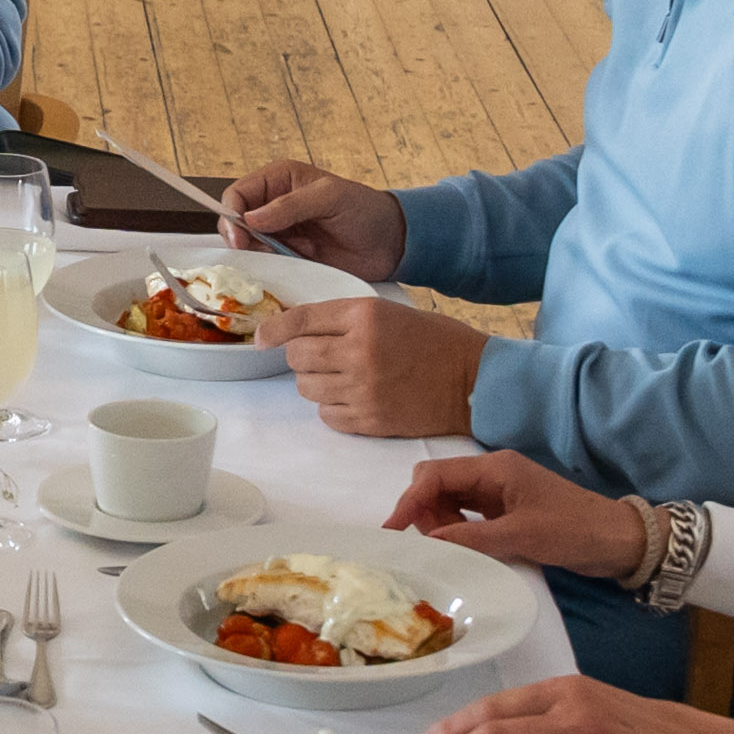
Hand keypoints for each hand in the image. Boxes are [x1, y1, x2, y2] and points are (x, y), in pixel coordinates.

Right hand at [217, 160, 403, 277]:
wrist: (390, 244)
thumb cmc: (365, 210)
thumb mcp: (330, 197)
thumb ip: (291, 205)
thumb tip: (251, 217)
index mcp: (279, 180)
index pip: (238, 193)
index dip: (231, 213)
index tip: (239, 236)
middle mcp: (274, 205)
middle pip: (235, 221)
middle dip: (238, 237)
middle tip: (250, 251)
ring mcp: (280, 234)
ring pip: (247, 246)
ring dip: (252, 255)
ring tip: (271, 260)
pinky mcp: (288, 258)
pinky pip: (265, 264)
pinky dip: (264, 270)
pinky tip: (274, 272)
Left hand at [267, 289, 487, 439]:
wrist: (472, 380)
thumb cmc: (432, 341)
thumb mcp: (387, 313)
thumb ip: (343, 320)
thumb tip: (293, 332)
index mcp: (364, 316)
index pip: (300, 320)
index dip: (273, 330)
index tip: (261, 339)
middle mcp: (359, 351)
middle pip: (297, 357)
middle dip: (300, 357)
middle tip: (319, 358)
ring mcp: (363, 389)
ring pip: (307, 388)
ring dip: (315, 383)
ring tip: (341, 377)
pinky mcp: (370, 420)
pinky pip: (326, 416)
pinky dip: (331, 408)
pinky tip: (353, 398)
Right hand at [387, 447, 648, 580]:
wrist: (618, 540)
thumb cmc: (574, 531)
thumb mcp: (521, 536)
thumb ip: (470, 537)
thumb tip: (426, 542)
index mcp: (495, 468)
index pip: (435, 475)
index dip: (409, 500)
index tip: (391, 530)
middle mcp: (493, 474)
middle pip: (437, 483)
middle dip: (422, 510)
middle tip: (426, 544)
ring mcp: (499, 492)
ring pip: (449, 500)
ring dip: (437, 522)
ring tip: (445, 549)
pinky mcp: (505, 511)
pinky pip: (466, 515)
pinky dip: (454, 529)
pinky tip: (458, 548)